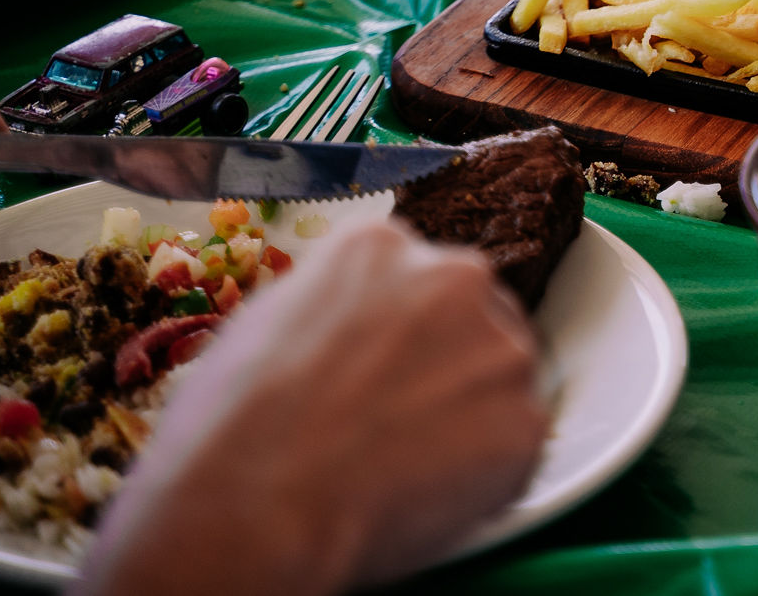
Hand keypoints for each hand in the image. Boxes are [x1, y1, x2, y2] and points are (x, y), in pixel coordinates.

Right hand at [75, 222, 547, 595]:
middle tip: (402, 419)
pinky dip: (485, 474)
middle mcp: (455, 278)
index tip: (386, 368)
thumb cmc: (230, 430)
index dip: (402, 330)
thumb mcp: (262, 326)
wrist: (253, 510)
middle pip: (474, 315)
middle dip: (448, 362)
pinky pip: (515, 445)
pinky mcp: (527, 421)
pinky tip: (427, 494)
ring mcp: (501, 349)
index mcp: (381, 247)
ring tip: (406, 464)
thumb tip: (352, 324)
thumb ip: (331, 306)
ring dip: (471, 415)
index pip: (417, 274)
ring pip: (501, 379)